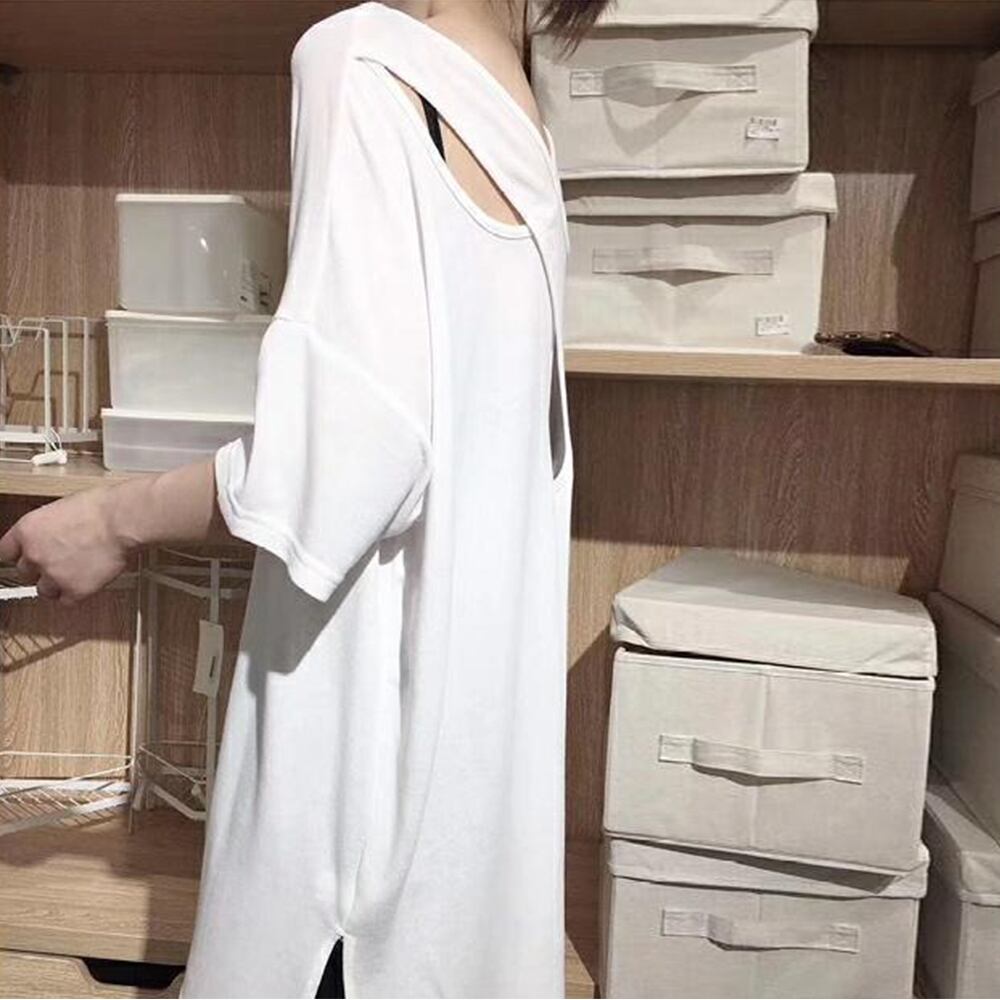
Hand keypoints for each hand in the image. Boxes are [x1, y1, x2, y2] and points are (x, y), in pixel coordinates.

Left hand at [0, 487, 135, 604]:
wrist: (122, 522)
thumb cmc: (101, 508)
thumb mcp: (62, 509)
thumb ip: (49, 528)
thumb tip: (52, 536)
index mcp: (27, 531)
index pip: (5, 552)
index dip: (19, 555)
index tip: (25, 557)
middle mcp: (34, 555)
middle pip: (25, 572)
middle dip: (41, 567)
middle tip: (59, 561)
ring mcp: (53, 575)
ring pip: (44, 590)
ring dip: (57, 583)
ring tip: (76, 573)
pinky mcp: (75, 591)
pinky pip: (67, 601)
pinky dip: (76, 594)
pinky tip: (86, 582)